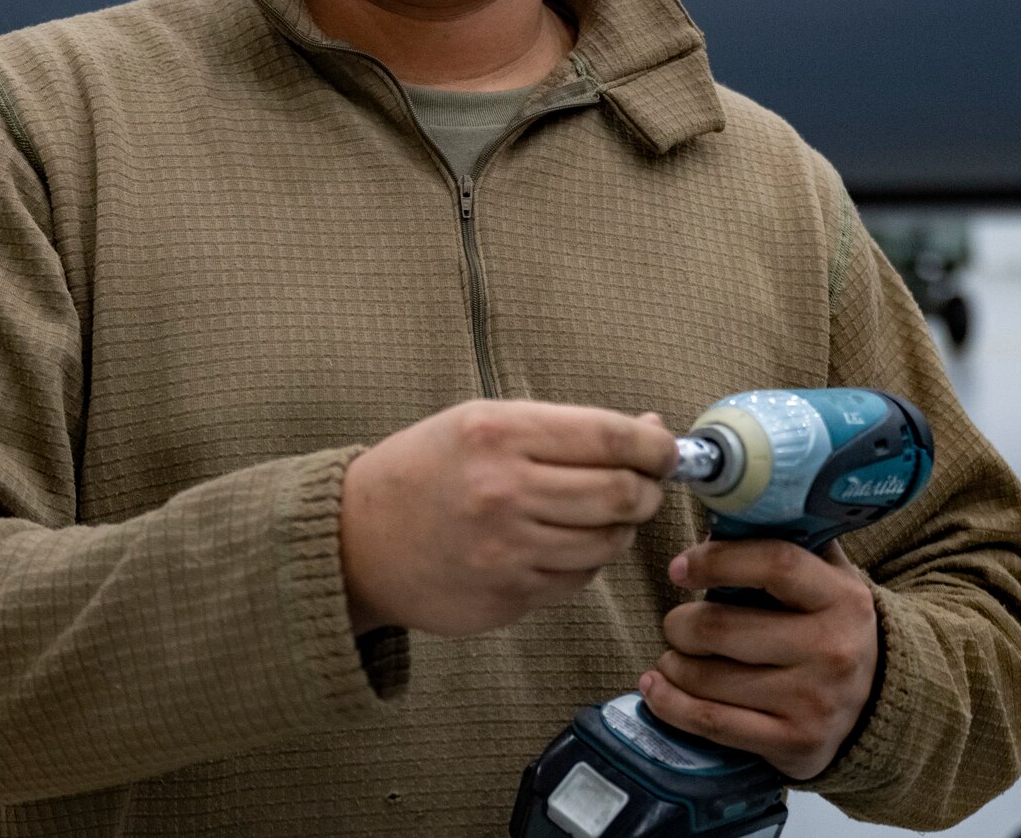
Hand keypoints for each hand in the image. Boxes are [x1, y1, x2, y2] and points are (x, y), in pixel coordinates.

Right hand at [340, 400, 675, 636]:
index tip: (665, 450)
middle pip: (622, 494)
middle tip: (643, 485)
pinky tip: (555, 546)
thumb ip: (566, 427)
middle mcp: (504, 491)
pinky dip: (581, 563)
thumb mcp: (483, 423)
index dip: (655, 445)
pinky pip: (575, 581)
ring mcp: (507, 551)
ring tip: (596, 515)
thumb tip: (649, 428)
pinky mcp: (507, 597)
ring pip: (607, 544)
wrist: (355, 539)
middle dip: (647, 490)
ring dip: (617, 530)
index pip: (612, 437)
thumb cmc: (425, 470)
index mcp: (499, 433)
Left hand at [638, 539, 878, 779]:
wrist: (879, 700)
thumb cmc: (831, 624)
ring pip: (710, 679)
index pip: (775, 565)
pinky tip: (655, 687)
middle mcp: (833, 651)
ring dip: (673, 664)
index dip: (716, 561)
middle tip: (676, 623)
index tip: (680, 568)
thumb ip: (784, 540)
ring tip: (672, 655)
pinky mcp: (794, 743)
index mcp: (842, 598)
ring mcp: (813, 701)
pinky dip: (671, 705)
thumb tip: (717, 521)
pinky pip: (713, 723)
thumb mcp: (826, 576)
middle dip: (681, 624)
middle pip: (724, 630)